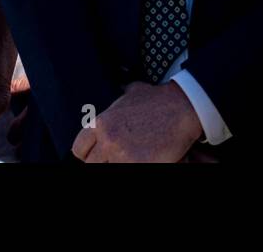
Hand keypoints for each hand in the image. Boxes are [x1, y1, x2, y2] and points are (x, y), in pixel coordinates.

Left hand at [71, 81, 202, 162]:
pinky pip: (128, 171)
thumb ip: (119, 99)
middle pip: (92, 164)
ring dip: (120, 163)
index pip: (80, 149)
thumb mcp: (132, 92)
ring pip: (109, 168)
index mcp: (101, 123)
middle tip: (118, 157)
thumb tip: (119, 90)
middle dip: (104, 161)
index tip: (99, 155)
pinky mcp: (139, 165)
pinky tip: (145, 160)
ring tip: (133, 157)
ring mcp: (122, 155)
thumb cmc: (159, 100)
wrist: (182, 107)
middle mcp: (108, 140)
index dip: (89, 154)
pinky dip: (137, 166)